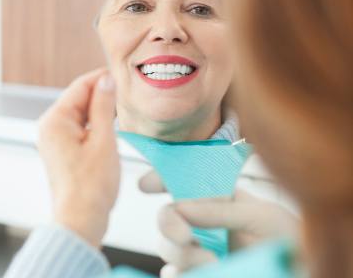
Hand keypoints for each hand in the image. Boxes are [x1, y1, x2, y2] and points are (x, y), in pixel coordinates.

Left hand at [38, 69, 118, 247]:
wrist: (80, 220)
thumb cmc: (91, 186)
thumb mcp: (104, 140)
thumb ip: (104, 107)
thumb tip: (106, 81)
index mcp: (55, 120)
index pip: (79, 86)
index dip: (101, 78)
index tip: (122, 75)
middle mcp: (49, 127)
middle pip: (78, 99)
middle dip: (101, 94)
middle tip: (127, 93)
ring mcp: (54, 140)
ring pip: (80, 114)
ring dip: (100, 110)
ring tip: (123, 111)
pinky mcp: (61, 151)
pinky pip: (78, 128)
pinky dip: (95, 125)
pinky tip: (111, 127)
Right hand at [139, 170, 297, 276]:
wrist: (300, 269)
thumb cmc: (287, 238)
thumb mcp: (261, 215)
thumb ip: (221, 209)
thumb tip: (181, 206)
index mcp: (217, 199)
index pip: (182, 182)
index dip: (161, 178)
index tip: (146, 185)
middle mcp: (203, 223)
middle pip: (167, 217)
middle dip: (169, 224)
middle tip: (185, 237)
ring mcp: (199, 251)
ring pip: (167, 248)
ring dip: (181, 254)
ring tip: (213, 264)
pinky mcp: (198, 273)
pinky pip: (172, 274)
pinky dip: (177, 273)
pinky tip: (203, 273)